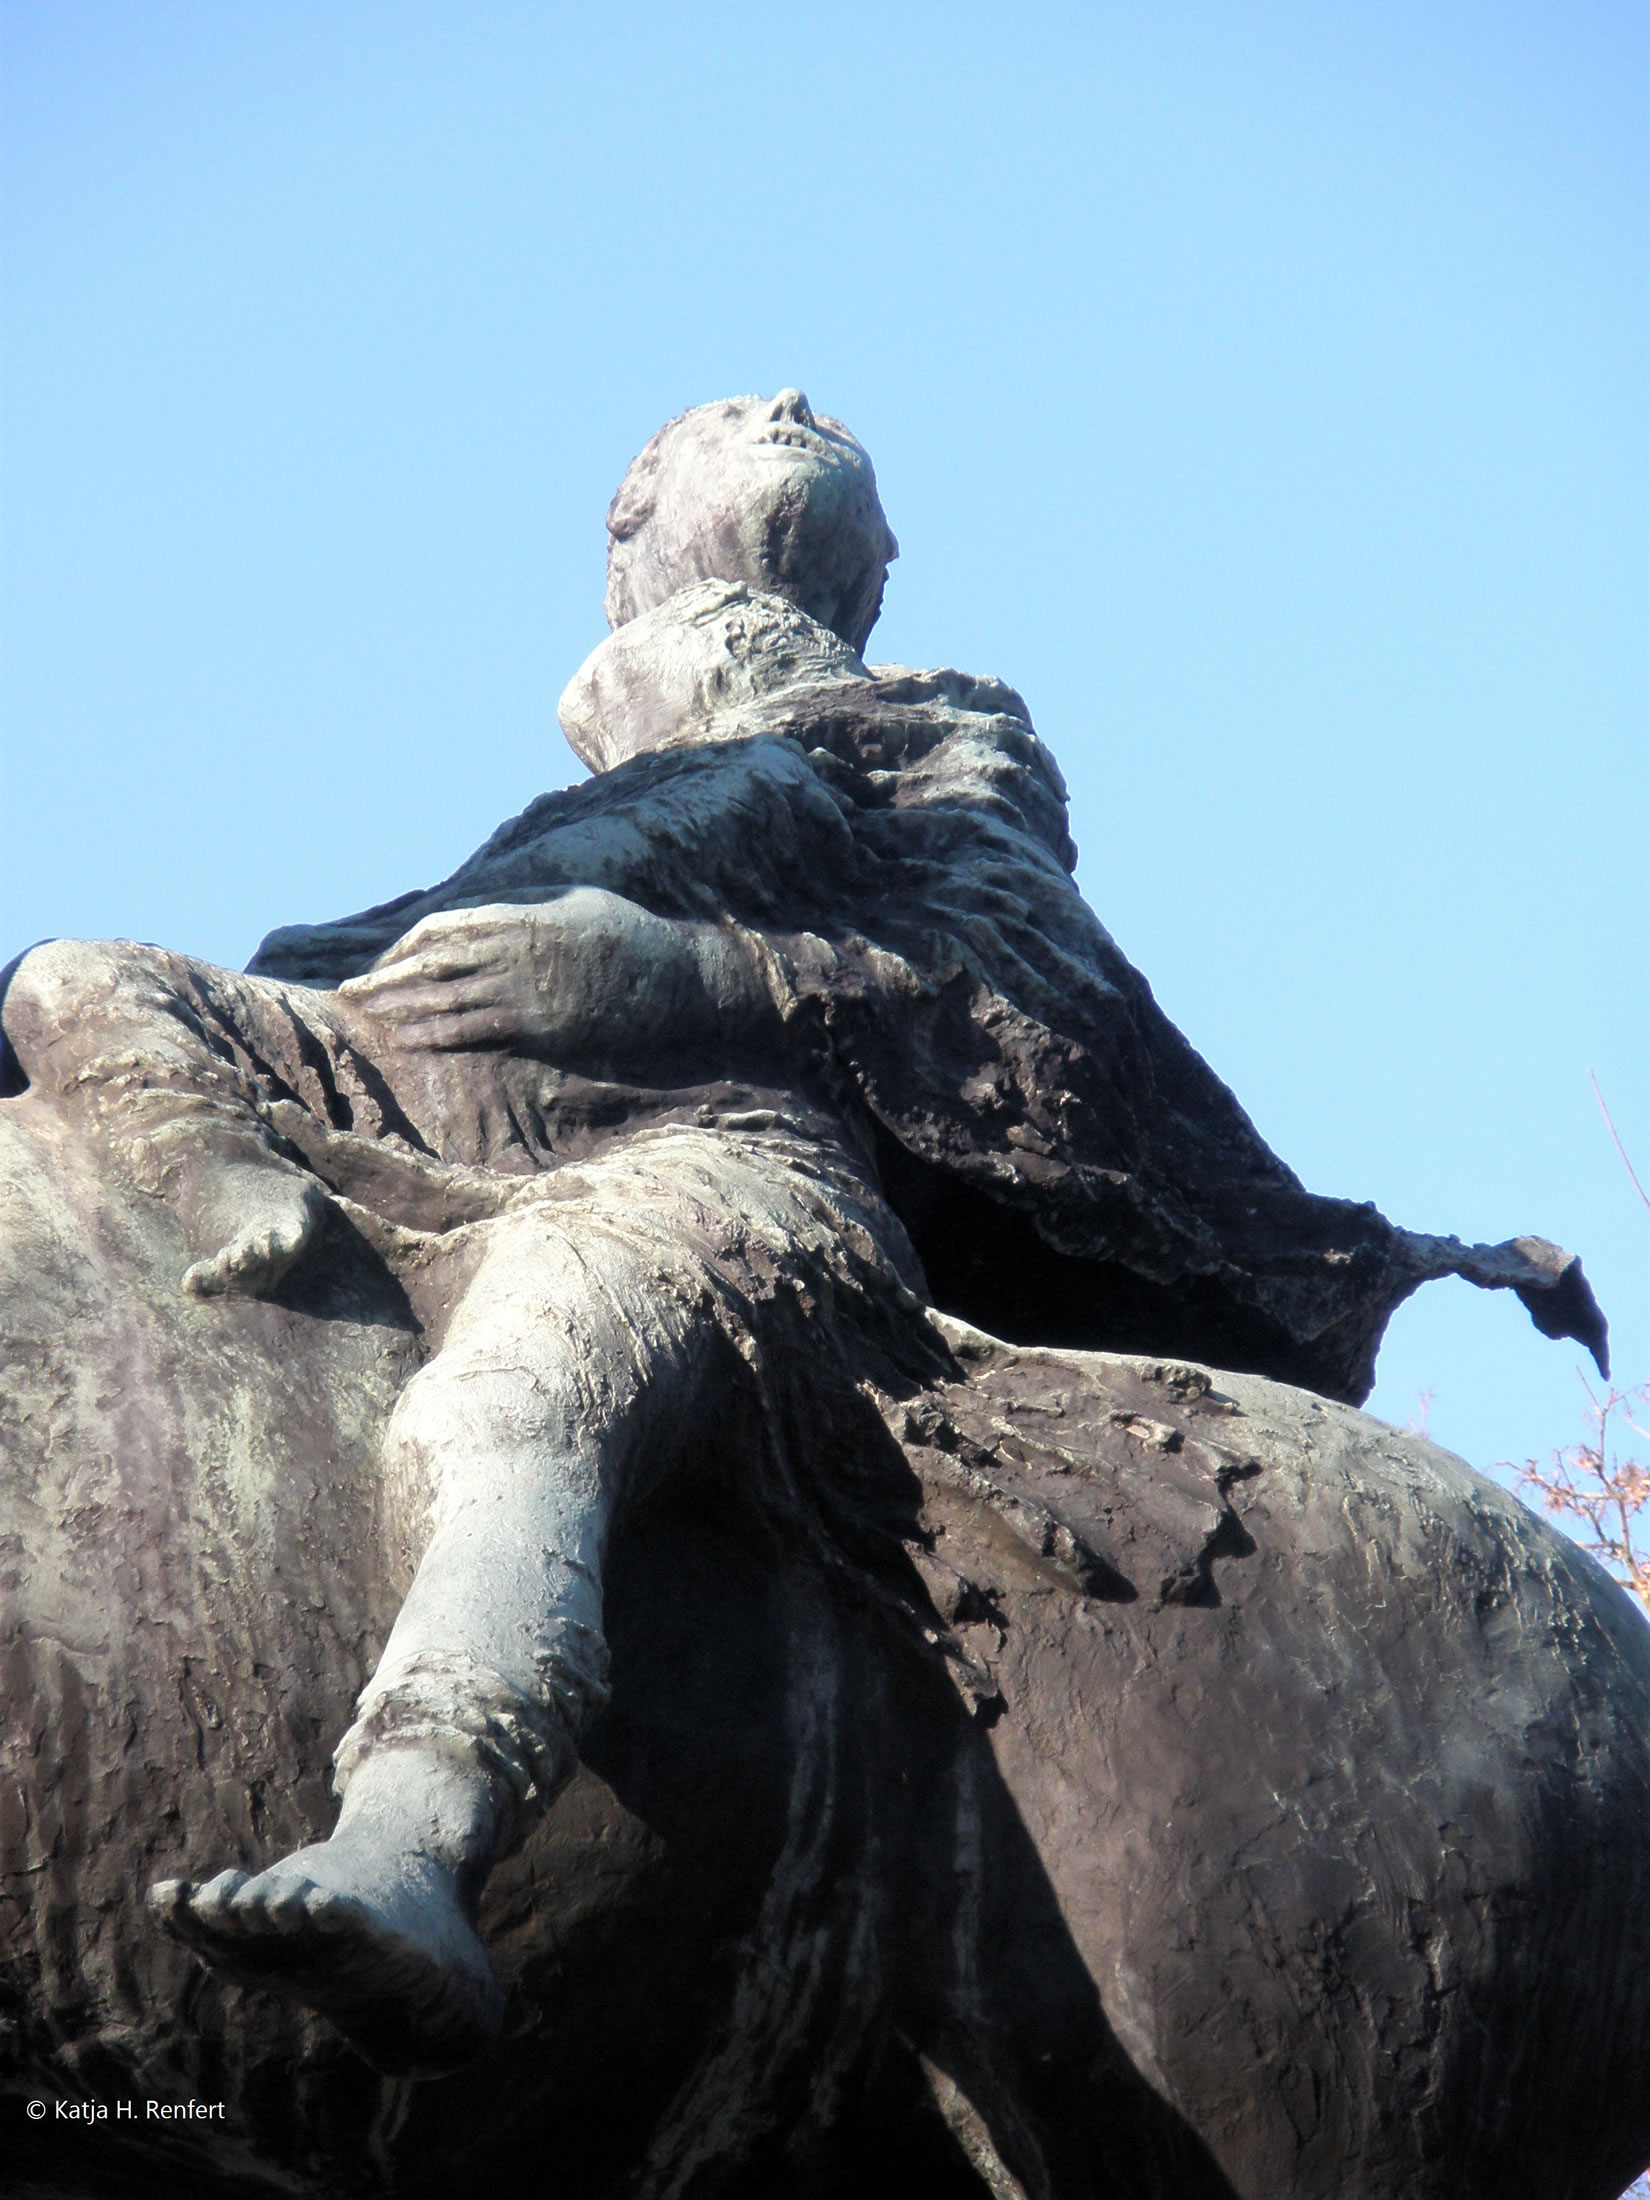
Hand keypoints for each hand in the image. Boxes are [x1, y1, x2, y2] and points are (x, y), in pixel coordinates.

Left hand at [337, 891, 774, 1065]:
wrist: (673, 976)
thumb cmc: (627, 935)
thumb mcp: (574, 901)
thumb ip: (527, 905)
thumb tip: (484, 913)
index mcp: (520, 916)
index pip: (443, 927)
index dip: (405, 946)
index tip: (383, 962)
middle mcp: (514, 950)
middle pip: (431, 961)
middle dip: (384, 976)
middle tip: (347, 993)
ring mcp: (525, 989)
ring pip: (445, 997)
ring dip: (400, 1008)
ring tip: (366, 1017)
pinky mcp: (539, 1025)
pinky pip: (475, 1029)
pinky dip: (436, 1033)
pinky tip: (410, 1038)